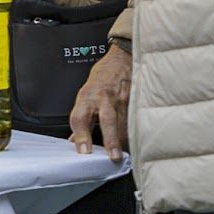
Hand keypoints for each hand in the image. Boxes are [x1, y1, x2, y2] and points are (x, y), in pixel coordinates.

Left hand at [69, 43, 131, 161]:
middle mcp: (104, 97)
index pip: (80, 117)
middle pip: (107, 120)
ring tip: (125, 154)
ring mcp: (123, 98)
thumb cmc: (104, 76)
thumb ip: (82, 117)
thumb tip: (75, 140)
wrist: (122, 57)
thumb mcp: (86, 93)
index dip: (81, 134)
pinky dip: (136, 131)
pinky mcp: (137, 98)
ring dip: (125, 140)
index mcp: (87, 96)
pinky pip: (136, 119)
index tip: (84, 150)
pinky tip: (137, 141)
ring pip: (125, 123)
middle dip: (110, 140)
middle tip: (113, 156)